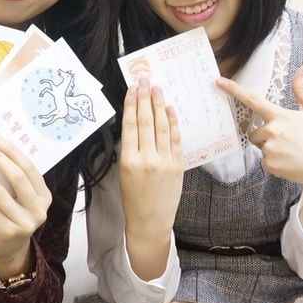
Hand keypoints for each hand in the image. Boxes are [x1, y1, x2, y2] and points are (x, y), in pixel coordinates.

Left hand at [0, 135, 51, 278]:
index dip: (12, 151)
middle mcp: (39, 209)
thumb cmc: (14, 216)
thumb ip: (13, 179)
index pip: (29, 168)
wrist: (10, 248)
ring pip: (0, 191)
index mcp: (45, 196)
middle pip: (18, 177)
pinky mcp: (8, 230)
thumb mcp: (20, 198)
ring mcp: (25, 221)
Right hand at [119, 76, 182, 233]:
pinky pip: (175, 139)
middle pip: (146, 121)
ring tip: (157, 89)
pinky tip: (169, 109)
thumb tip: (136, 123)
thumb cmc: (133, 199)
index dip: (132, 104)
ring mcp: (165, 162)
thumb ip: (131, 149)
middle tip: (145, 80)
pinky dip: (172, 122)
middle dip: (145, 98)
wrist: (150, 222)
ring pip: (161, 127)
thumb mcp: (124, 173)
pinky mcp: (178, 166)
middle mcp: (147, 159)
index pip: (131, 125)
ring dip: (159, 105)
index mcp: (129, 161)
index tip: (132, 88)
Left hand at [216, 65, 302, 192]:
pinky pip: (265, 163)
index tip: (218, 81)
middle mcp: (272, 131)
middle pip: (255, 133)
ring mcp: (271, 149)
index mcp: (281, 116)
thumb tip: (301, 67)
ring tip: (293, 153)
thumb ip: (302, 90)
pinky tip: (292, 163)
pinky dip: (275, 164)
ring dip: (271, 151)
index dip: (233, 90)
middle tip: (288, 142)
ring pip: (261, 148)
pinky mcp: (271, 165)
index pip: (253, 100)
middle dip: (266, 137)